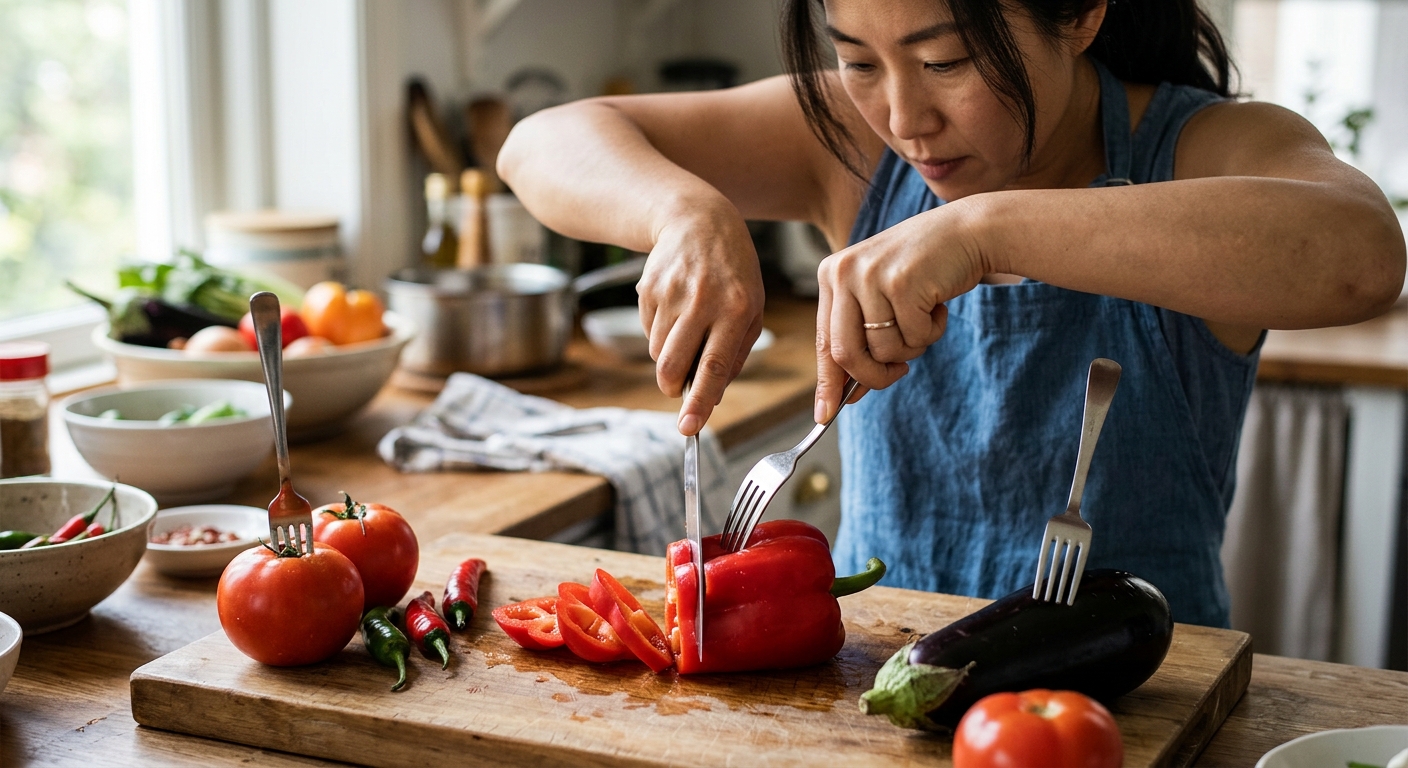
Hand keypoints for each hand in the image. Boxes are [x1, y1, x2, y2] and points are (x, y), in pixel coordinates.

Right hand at [638, 206, 764, 435]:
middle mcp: (703, 300)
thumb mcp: (752, 309)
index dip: (700, 400)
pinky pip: (647, 331)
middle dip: (671, 387)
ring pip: (657, 352)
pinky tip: (675, 309)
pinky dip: (659, 333)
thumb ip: (735, 354)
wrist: (699, 221)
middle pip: (672, 364)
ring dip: (668, 356)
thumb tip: (713, 396)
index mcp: (737, 308)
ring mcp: (672, 293)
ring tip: (687, 329)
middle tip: (678, 387)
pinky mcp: (648, 288)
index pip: (714, 364)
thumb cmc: (734, 273)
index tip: (688, 428)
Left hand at [815, 201, 986, 421]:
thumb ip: (861, 338)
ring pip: (883, 350)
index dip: (827, 382)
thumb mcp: (881, 298)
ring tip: (923, 318)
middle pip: (846, 353)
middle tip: (898, 374)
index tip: (825, 415)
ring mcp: (871, 276)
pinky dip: (931, 332)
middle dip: (873, 377)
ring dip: (911, 348)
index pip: (823, 341)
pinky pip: (914, 338)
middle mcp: (843, 272)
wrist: (968, 231)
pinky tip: (937, 305)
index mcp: (831, 274)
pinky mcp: (902, 283)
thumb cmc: (924, 270)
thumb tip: (847, 394)